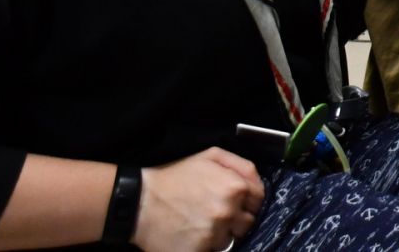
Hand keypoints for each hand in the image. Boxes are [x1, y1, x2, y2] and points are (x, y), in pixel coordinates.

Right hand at [134, 148, 263, 251]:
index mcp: (236, 188)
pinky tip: (192, 235)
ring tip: (201, 225)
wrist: (140, 201)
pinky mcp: (198, 251)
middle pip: (247, 223)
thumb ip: (242, 166)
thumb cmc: (177, 176)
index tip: (235, 202)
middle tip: (215, 215)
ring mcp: (213, 234)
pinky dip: (205, 246)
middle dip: (235, 220)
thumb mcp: (211, 156)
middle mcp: (228, 212)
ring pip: (230, 240)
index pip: (258, 201)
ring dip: (220, 235)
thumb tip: (259, 183)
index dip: (248, 201)